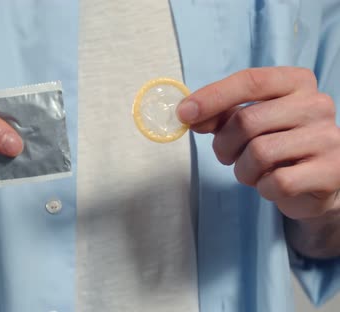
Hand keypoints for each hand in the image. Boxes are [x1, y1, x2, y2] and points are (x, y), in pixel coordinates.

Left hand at [178, 67, 339, 220]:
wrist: (320, 180)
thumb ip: (220, 114)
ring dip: (243, 170)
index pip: (250, 81)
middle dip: (224, 145)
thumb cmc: (278, 144)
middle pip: (247, 120)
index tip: (184, 114)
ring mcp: (328, 137)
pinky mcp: (331, 171)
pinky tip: (273, 184)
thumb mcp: (248, 122)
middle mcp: (317, 104)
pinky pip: (277, 181)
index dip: (212, 97)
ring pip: (259, 153)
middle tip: (226, 156)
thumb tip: (187, 114)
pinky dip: (264, 188)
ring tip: (254, 171)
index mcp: (297, 82)